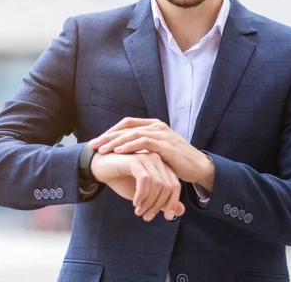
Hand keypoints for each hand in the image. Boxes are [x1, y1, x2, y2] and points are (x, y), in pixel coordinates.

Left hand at [90, 118, 214, 191]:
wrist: (198, 167)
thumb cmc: (177, 162)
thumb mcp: (158, 151)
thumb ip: (145, 147)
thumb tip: (127, 152)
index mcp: (154, 125)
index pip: (128, 123)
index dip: (111, 131)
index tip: (98, 141)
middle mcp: (157, 126)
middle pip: (126, 127)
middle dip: (108, 136)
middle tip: (92, 145)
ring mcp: (161, 133)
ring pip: (132, 133)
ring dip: (115, 141)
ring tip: (101, 149)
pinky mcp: (165, 144)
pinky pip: (143, 142)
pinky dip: (129, 146)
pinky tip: (118, 152)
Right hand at [90, 150, 184, 221]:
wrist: (100, 168)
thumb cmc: (122, 179)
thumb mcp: (144, 195)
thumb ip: (162, 201)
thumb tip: (181, 211)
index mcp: (162, 166)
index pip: (175, 186)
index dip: (172, 204)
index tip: (166, 217)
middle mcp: (157, 160)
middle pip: (168, 186)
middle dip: (159, 205)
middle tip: (147, 216)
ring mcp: (147, 157)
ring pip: (158, 184)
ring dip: (149, 202)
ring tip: (139, 211)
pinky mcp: (136, 160)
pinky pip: (145, 180)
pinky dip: (141, 195)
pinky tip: (135, 202)